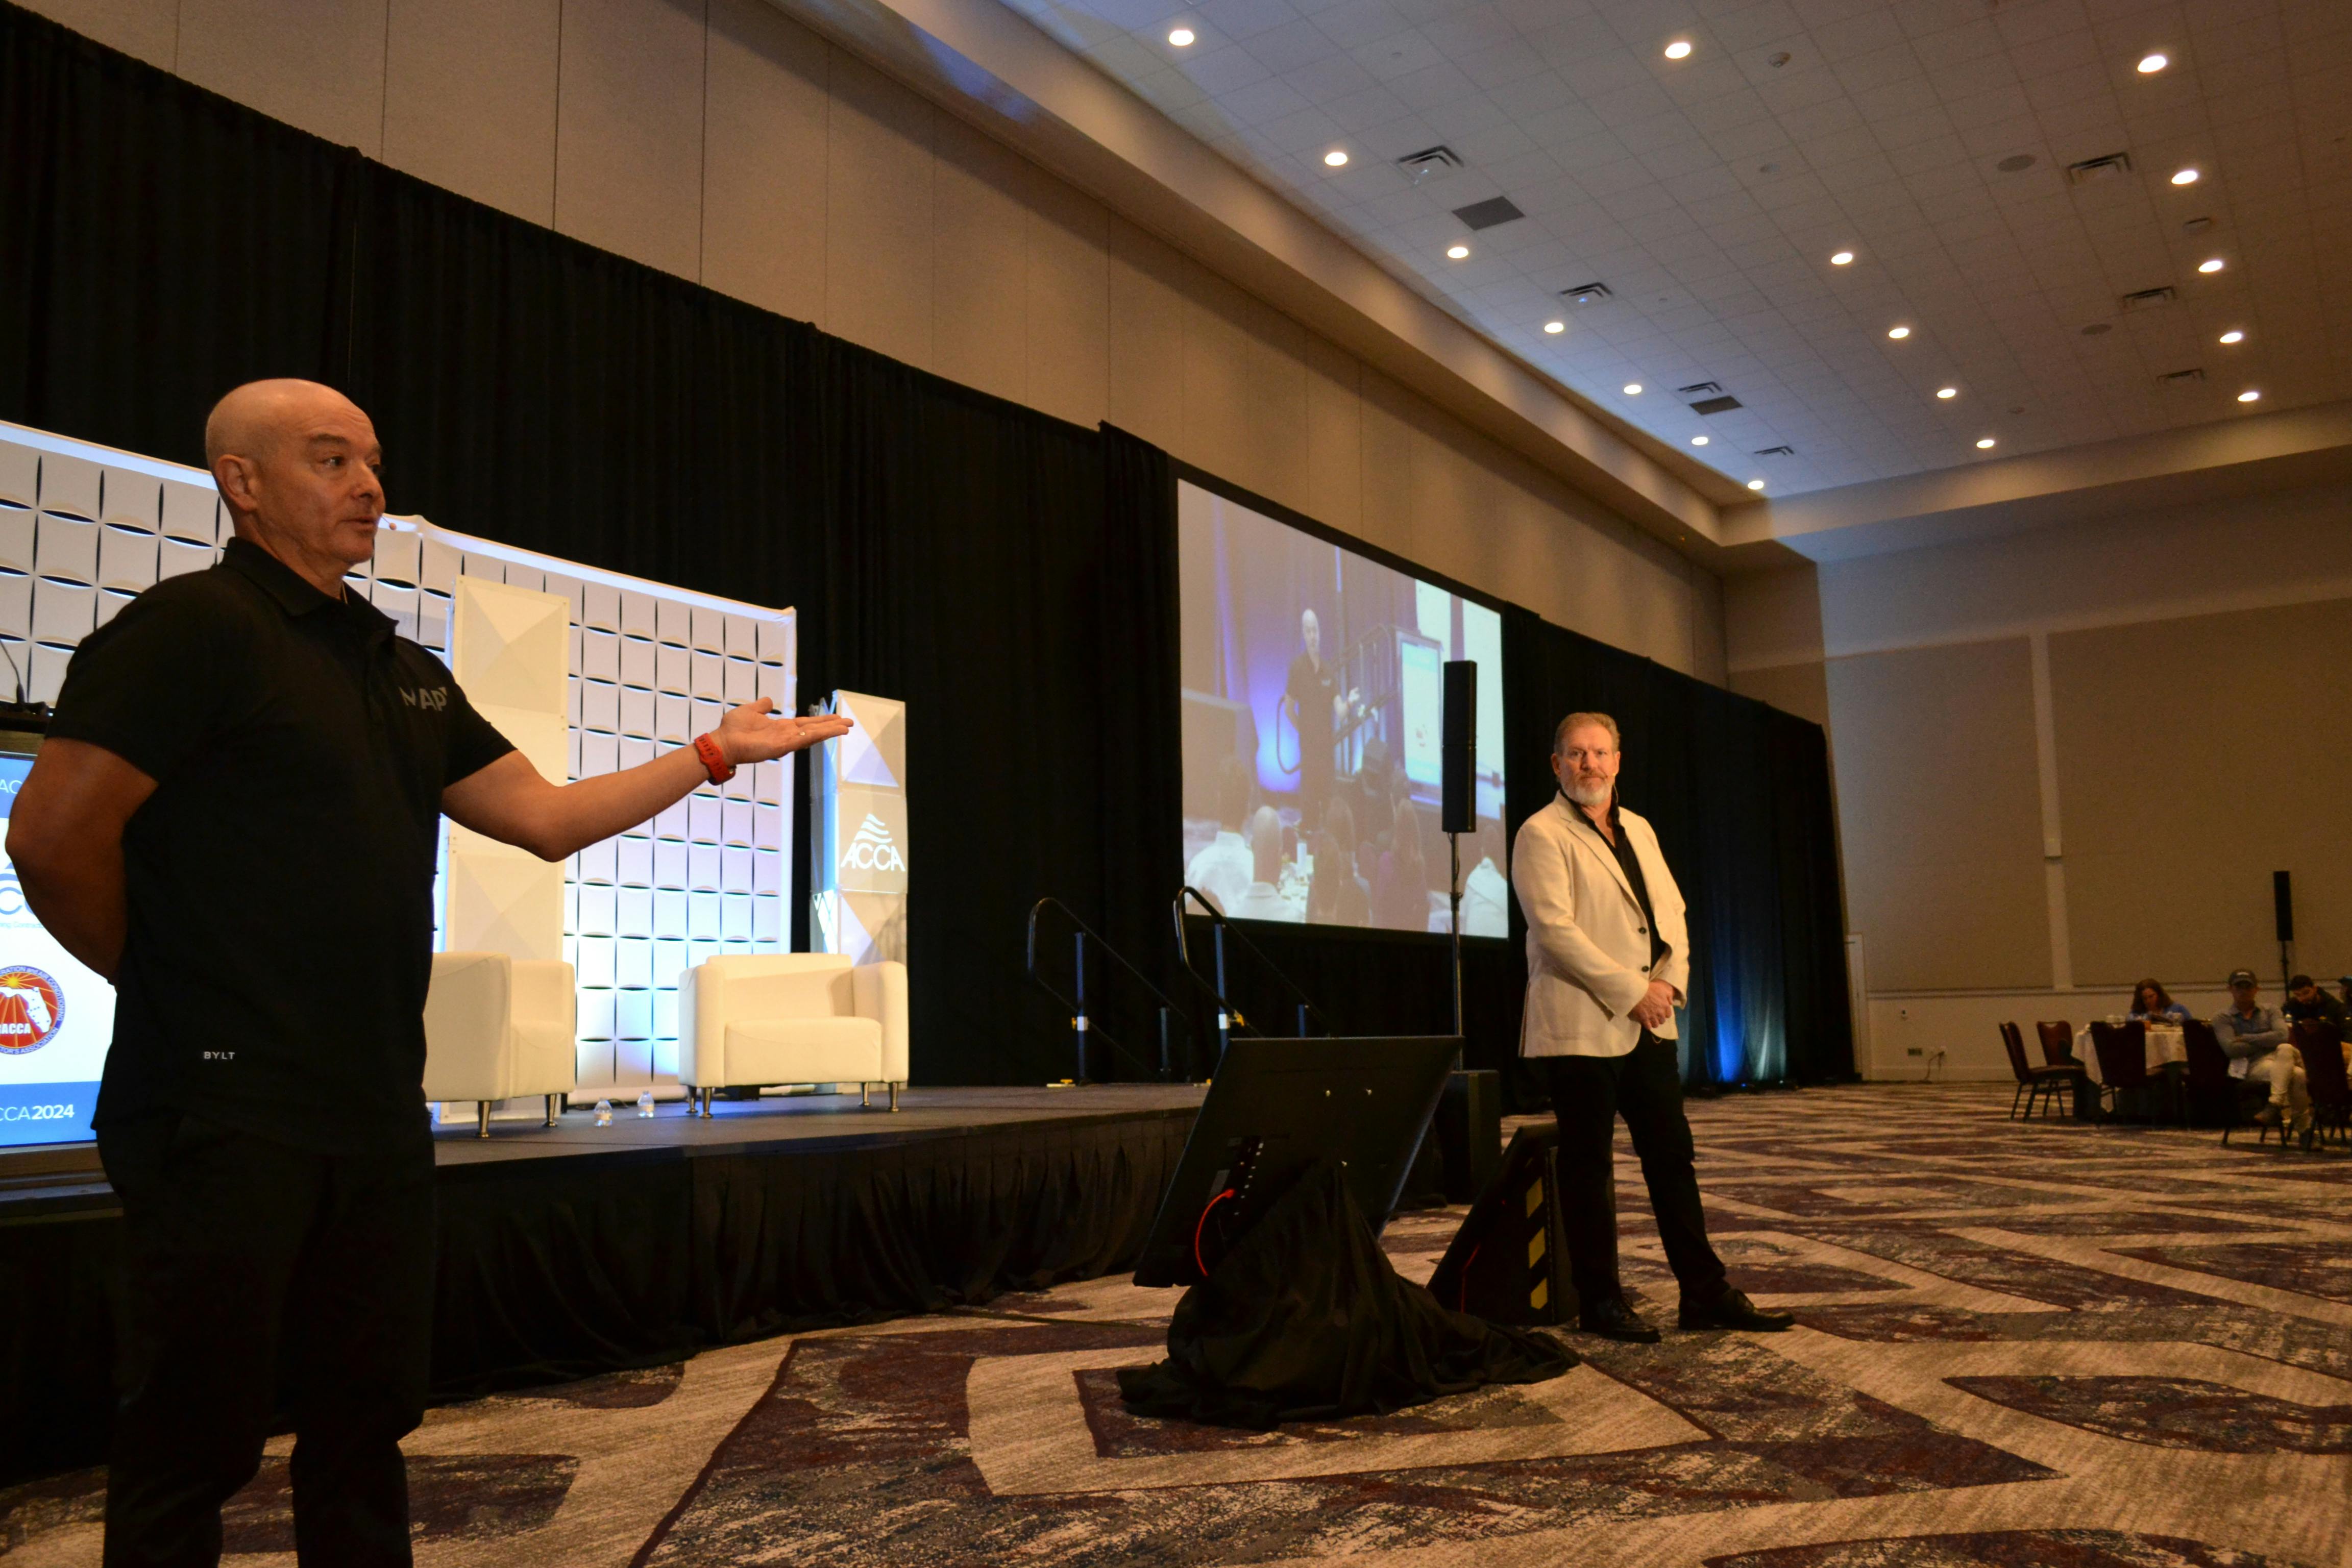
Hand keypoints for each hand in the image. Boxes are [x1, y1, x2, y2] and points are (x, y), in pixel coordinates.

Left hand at [714, 699, 852, 765]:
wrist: (724, 742)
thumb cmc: (733, 729)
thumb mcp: (750, 710)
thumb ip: (762, 706)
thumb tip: (769, 701)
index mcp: (781, 727)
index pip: (806, 724)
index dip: (821, 721)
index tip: (836, 718)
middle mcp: (787, 735)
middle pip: (814, 729)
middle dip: (832, 726)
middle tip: (849, 723)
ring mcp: (786, 742)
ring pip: (814, 735)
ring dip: (831, 731)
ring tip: (847, 727)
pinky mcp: (783, 746)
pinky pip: (805, 739)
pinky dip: (820, 735)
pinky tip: (832, 731)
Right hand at [1630, 979, 1675, 1029]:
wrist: (1637, 992)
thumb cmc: (1649, 988)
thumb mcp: (1662, 988)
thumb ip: (1668, 995)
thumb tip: (1671, 1002)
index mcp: (1665, 1006)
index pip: (1668, 1015)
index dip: (1664, 1013)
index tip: (1660, 1011)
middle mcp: (1660, 1013)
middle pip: (1662, 1021)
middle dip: (1659, 1018)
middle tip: (1654, 1015)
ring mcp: (1652, 1017)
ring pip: (1656, 1025)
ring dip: (1653, 1023)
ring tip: (1650, 1019)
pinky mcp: (1644, 1019)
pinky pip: (1648, 1026)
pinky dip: (1647, 1025)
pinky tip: (1645, 1022)